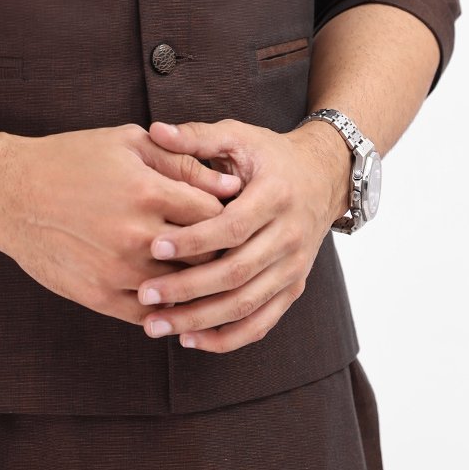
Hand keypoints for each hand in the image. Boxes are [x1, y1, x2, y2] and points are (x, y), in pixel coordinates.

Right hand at [0, 123, 244, 327]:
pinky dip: (164, 306)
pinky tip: (168, 294)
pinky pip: (149, 313)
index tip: (225, 211)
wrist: (10, 192)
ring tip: (196, 269)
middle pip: (204, 255)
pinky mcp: (99, 296)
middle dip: (216, 249)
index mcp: (148, 192)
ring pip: (180, 288)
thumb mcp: (127, 143)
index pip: (215, 213)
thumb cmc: (71, 159)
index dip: (225, 212)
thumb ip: (181, 161)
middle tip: (219, 243)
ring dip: (192, 281)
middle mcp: (138, 236)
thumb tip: (231, 183)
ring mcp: (118, 271)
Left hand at [133, 117, 350, 353]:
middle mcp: (290, 237)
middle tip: (145, 294)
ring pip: (246, 305)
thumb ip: (197, 137)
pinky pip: (261, 323)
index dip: (194, 240)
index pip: (232, 227)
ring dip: (200, 320)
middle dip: (188, 288)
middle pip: (237, 273)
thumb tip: (156, 130)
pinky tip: (191, 339)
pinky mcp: (293, 288)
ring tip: (157, 324)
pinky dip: (227, 338)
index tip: (155, 246)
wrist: (322, 177)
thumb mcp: (239, 136)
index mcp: (276, 196)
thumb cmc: (270, 155)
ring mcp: (294, 267)